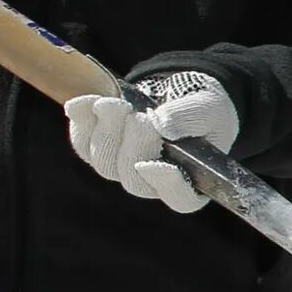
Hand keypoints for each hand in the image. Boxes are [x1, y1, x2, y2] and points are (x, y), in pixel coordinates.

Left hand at [62, 72, 238, 212]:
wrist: (178, 93)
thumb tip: (161, 125)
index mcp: (191, 181)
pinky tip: (87, 102)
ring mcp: (122, 167)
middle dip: (134, 145)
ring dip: (108, 130)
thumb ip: (191, 117)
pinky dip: (83, 120)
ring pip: (104, 162)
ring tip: (119, 104)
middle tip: (141, 117)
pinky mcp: (99, 148)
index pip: (180, 198)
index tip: (153, 165)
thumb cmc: (203, 109)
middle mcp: (153, 182)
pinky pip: (82, 142)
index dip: (167, 186)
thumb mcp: (209, 107)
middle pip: (133, 180)